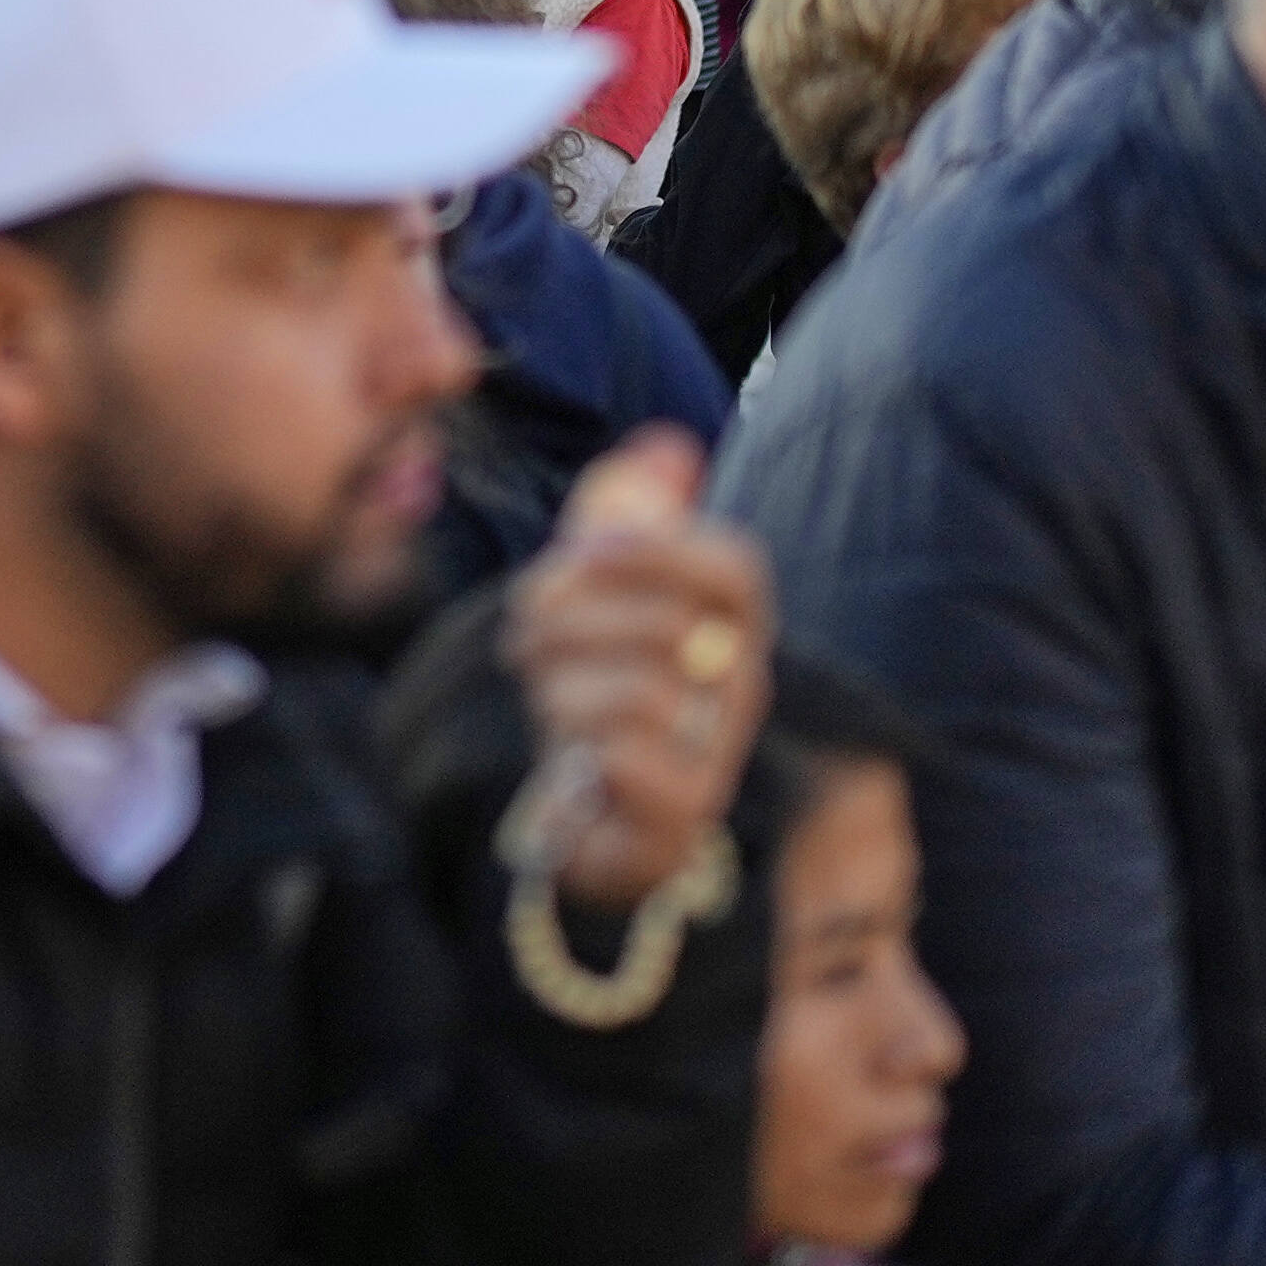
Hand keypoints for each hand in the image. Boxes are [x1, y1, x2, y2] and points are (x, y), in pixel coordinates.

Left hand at [505, 437, 767, 915]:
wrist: (593, 807)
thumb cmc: (601, 681)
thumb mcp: (606, 588)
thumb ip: (630, 510)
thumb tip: (667, 448)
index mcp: (733, 624)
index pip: (735, 567)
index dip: (657, 548)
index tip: (581, 549)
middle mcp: (741, 687)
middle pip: (665, 625)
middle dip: (570, 618)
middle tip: (523, 632)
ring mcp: (719, 755)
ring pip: (639, 694)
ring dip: (563, 688)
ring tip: (545, 695)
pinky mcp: (683, 817)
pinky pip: (628, 761)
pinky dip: (582, 749)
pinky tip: (570, 755)